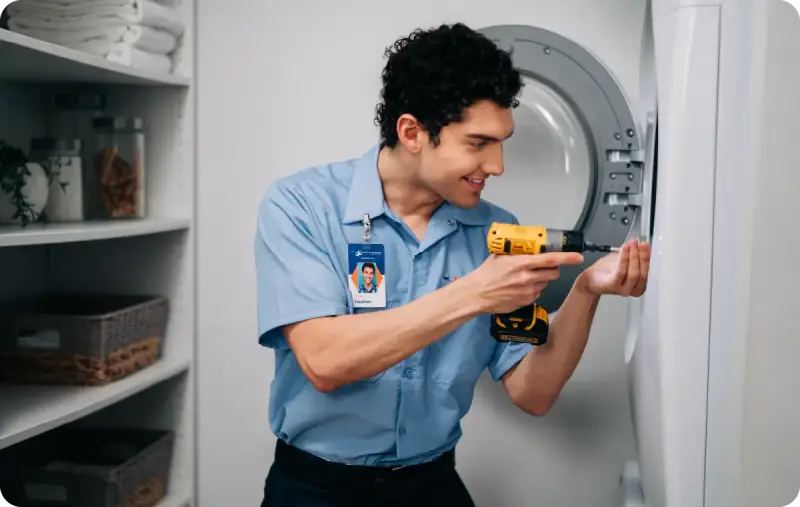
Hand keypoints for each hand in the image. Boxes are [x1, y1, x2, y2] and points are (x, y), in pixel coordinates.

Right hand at [465, 252, 584, 313]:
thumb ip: (516, 251)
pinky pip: (537, 294)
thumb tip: (527, 244)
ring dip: (541, 280)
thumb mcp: (500, 256)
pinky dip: (533, 290)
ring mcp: (527, 291)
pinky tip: (520, 288)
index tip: (578, 257)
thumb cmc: (486, 274)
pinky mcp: (526, 302)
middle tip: (544, 267)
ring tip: (526, 278)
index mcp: (521, 263)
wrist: (476, 294)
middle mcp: (527, 277)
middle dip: (552, 270)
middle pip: (553, 273)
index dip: (567, 258)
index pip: (550, 259)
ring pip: (545, 284)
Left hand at [577, 238, 650, 296]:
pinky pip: (621, 272)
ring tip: (631, 244)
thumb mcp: (624, 261)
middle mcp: (634, 289)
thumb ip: (633, 255)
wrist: (590, 280)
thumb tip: (640, 244)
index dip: (647, 256)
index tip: (646, 245)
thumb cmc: (607, 272)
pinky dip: (624, 258)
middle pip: (642, 273)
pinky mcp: (613, 286)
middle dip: (642, 256)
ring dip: (633, 256)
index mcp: (640, 284)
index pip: (647, 270)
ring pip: (633, 273)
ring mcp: (624, 289)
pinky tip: (624, 249)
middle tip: (640, 243)